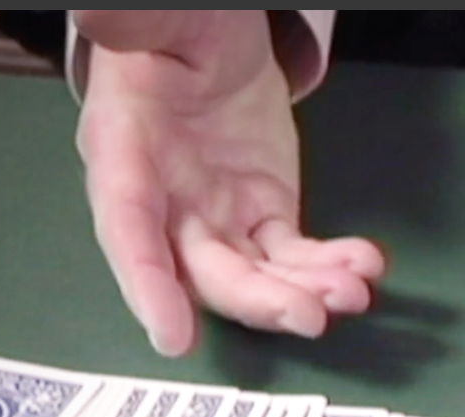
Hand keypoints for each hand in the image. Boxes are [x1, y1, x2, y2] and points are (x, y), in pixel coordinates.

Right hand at [74, 10, 383, 356]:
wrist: (209, 35)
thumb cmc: (171, 31)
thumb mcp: (156, 22)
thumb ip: (134, 26)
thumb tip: (100, 12)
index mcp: (124, 155)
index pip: (129, 229)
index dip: (148, 286)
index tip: (172, 337)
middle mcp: (168, 203)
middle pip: (207, 271)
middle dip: (258, 300)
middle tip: (310, 315)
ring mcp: (219, 216)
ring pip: (257, 275)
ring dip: (304, 292)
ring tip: (353, 291)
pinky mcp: (264, 215)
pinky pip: (295, 253)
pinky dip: (328, 265)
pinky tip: (364, 264)